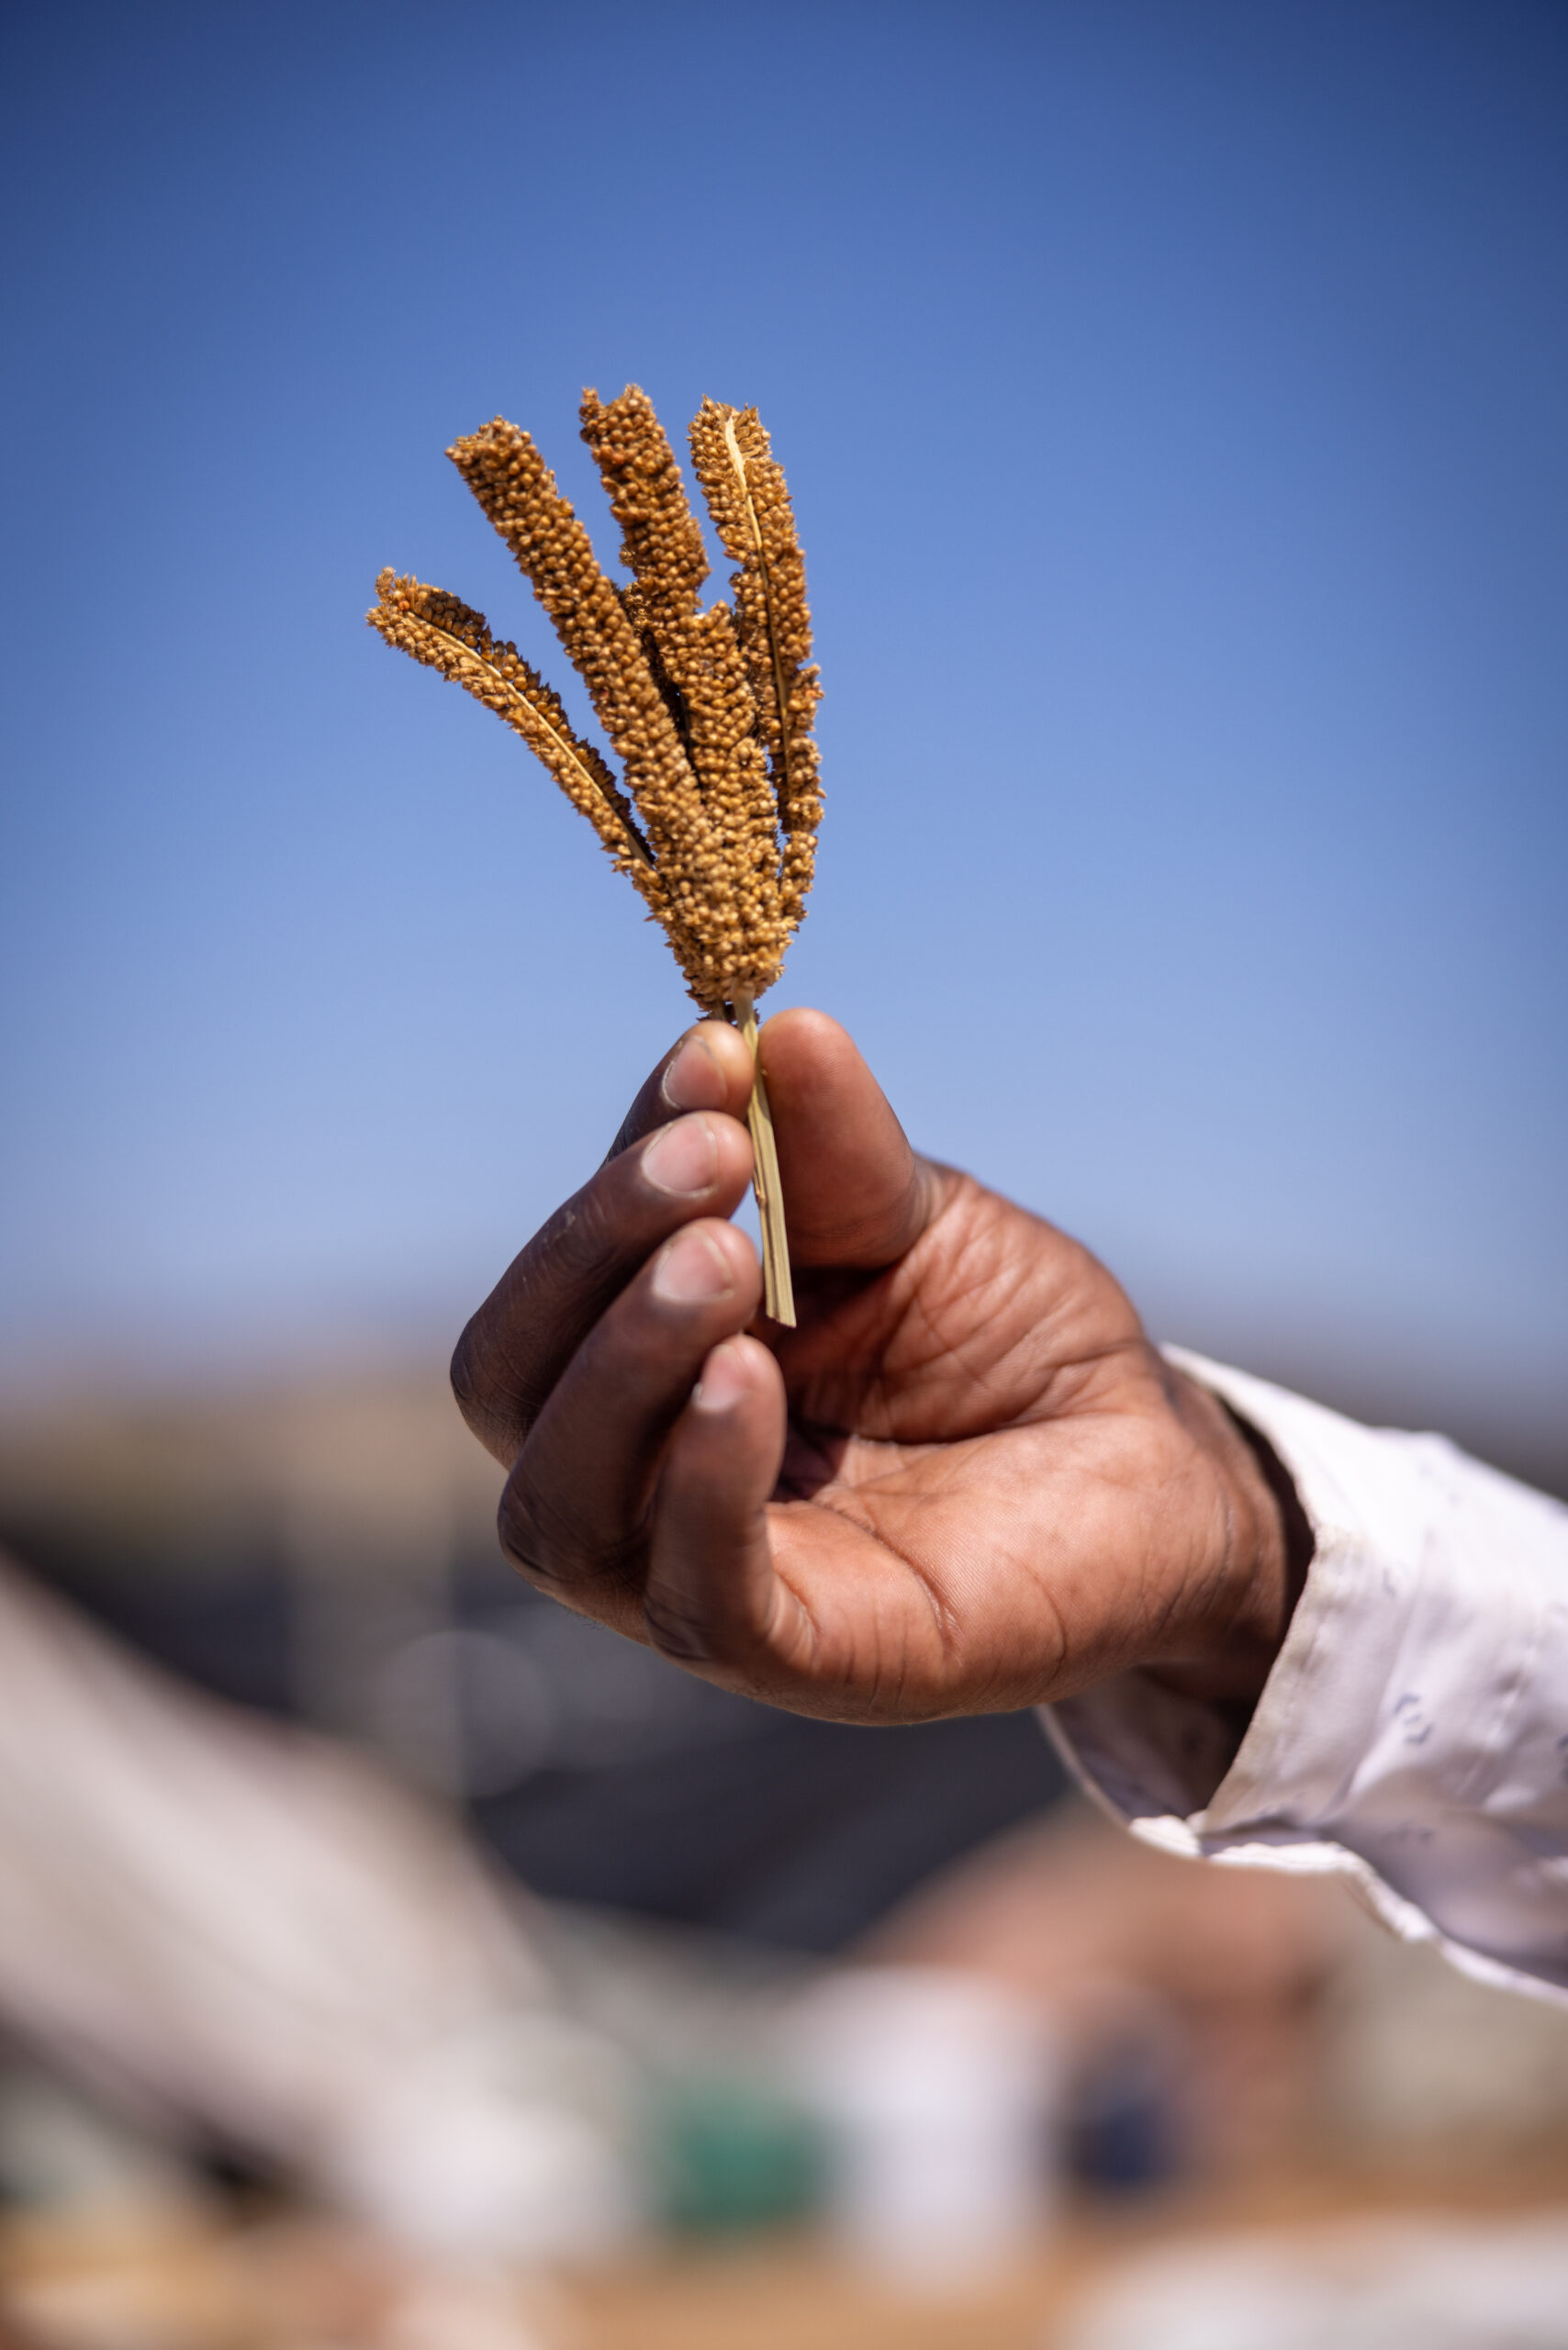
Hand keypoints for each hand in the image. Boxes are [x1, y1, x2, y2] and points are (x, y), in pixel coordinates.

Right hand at [452, 1011, 1301, 1723]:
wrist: (1156, 1467)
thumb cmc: (1013, 1343)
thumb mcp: (919, 1223)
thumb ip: (834, 1152)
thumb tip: (769, 1026)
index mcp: (650, 1365)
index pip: (554, 1286)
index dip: (607, 1176)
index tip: (710, 1063)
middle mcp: (645, 1475)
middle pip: (510, 1390)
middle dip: (587, 1258)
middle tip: (711, 1161)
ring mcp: (704, 1576)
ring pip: (562, 1508)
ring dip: (621, 1367)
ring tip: (723, 1257)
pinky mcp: (798, 1658)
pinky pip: (695, 1595)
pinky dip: (701, 1484)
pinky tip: (749, 1378)